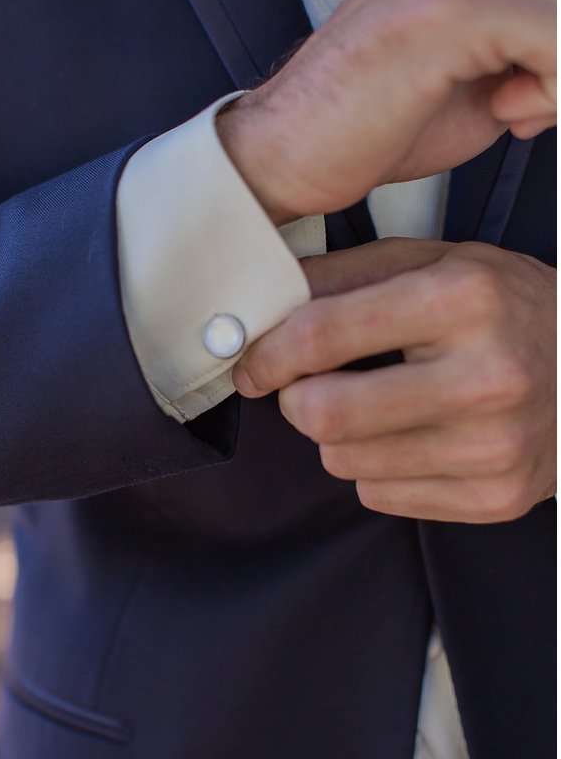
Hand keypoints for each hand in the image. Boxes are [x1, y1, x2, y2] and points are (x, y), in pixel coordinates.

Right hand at [217, 0, 555, 223]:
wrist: (292, 151)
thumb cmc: (376, 115)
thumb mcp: (485, 59)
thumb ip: (546, 32)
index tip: (544, 75)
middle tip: (529, 96)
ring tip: (510, 103)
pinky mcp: (449, 5)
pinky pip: (560, 40)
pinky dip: (555, 92)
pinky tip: (505, 108)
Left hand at [233, 241, 555, 523]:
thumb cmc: (505, 307)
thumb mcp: (435, 261)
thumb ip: (344, 275)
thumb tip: (260, 300)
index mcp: (463, 301)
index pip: (323, 335)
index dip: (268, 353)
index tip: (251, 362)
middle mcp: (485, 378)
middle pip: (325, 414)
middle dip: (297, 401)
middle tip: (310, 385)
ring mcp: (495, 447)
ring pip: (344, 460)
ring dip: (339, 435)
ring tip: (378, 405)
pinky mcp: (497, 497)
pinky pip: (380, 495)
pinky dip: (377, 467)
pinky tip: (413, 436)